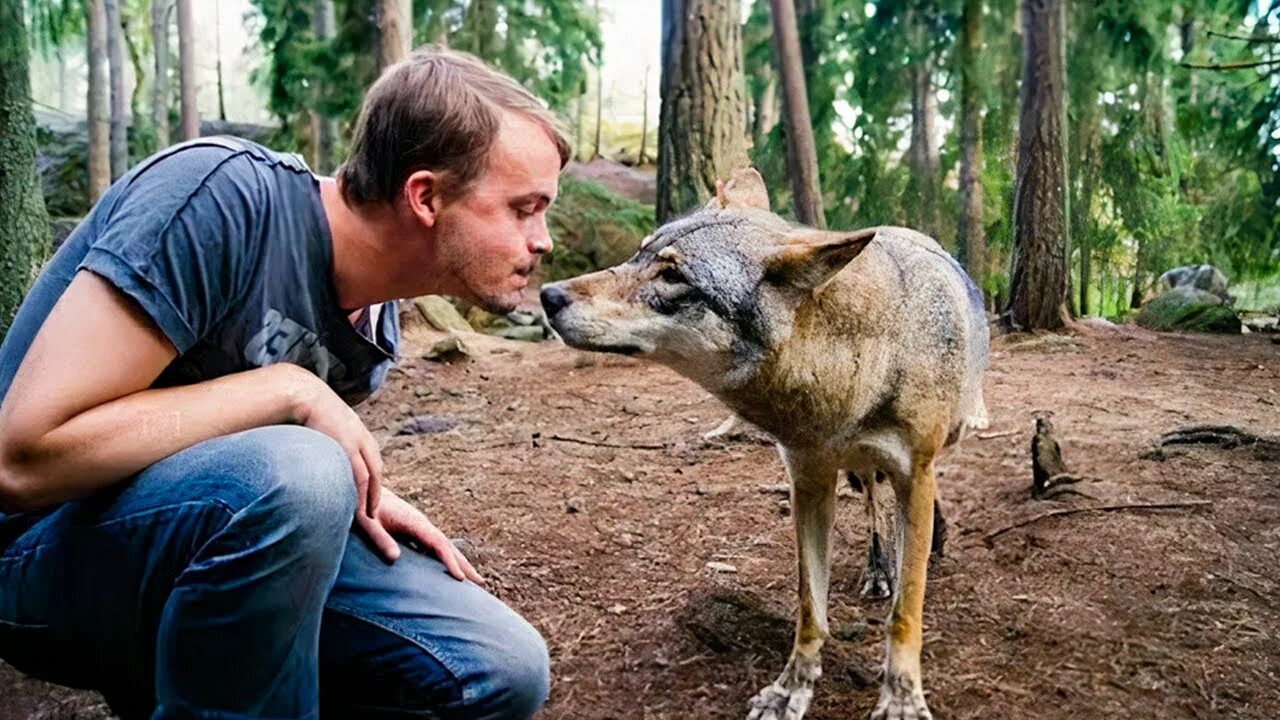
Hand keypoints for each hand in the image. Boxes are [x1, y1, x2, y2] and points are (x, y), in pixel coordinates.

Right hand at [289, 369, 382, 542]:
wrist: (303, 393)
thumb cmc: (305, 407)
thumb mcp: (321, 422)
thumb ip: (324, 438)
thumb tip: (314, 449)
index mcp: (356, 432)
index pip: (370, 461)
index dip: (371, 482)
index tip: (369, 499)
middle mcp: (361, 437)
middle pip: (376, 470)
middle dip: (376, 493)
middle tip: (374, 515)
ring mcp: (356, 441)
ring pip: (370, 476)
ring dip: (370, 498)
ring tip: (368, 517)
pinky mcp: (348, 446)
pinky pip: (358, 475)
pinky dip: (360, 492)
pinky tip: (357, 507)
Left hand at [371, 489, 482, 582]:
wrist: (360, 486)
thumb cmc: (360, 506)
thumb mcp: (367, 523)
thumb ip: (380, 538)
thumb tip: (396, 558)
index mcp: (414, 521)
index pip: (438, 543)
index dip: (450, 561)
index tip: (461, 578)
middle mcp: (421, 523)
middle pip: (448, 545)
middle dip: (464, 564)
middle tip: (480, 583)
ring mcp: (419, 526)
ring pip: (444, 546)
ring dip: (459, 562)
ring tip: (472, 579)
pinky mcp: (413, 529)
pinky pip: (435, 546)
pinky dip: (446, 558)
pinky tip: (447, 569)